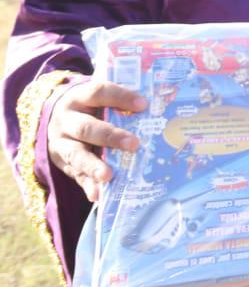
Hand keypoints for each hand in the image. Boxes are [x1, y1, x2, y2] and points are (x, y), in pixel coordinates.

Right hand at [45, 80, 144, 202]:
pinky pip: (74, 175)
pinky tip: (98, 194)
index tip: (143, 104)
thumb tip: (156, 104)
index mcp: (79, 98)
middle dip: (110, 136)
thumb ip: (119, 101)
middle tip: (134, 144)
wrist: (54, 118)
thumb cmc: (90, 106)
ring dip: (93, 166)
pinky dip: (86, 185)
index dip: (120, 97)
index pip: (99, 92)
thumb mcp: (98, 97)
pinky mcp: (61, 162)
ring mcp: (61, 142)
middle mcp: (66, 120)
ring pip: (75, 154)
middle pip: (86, 127)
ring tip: (108, 176)